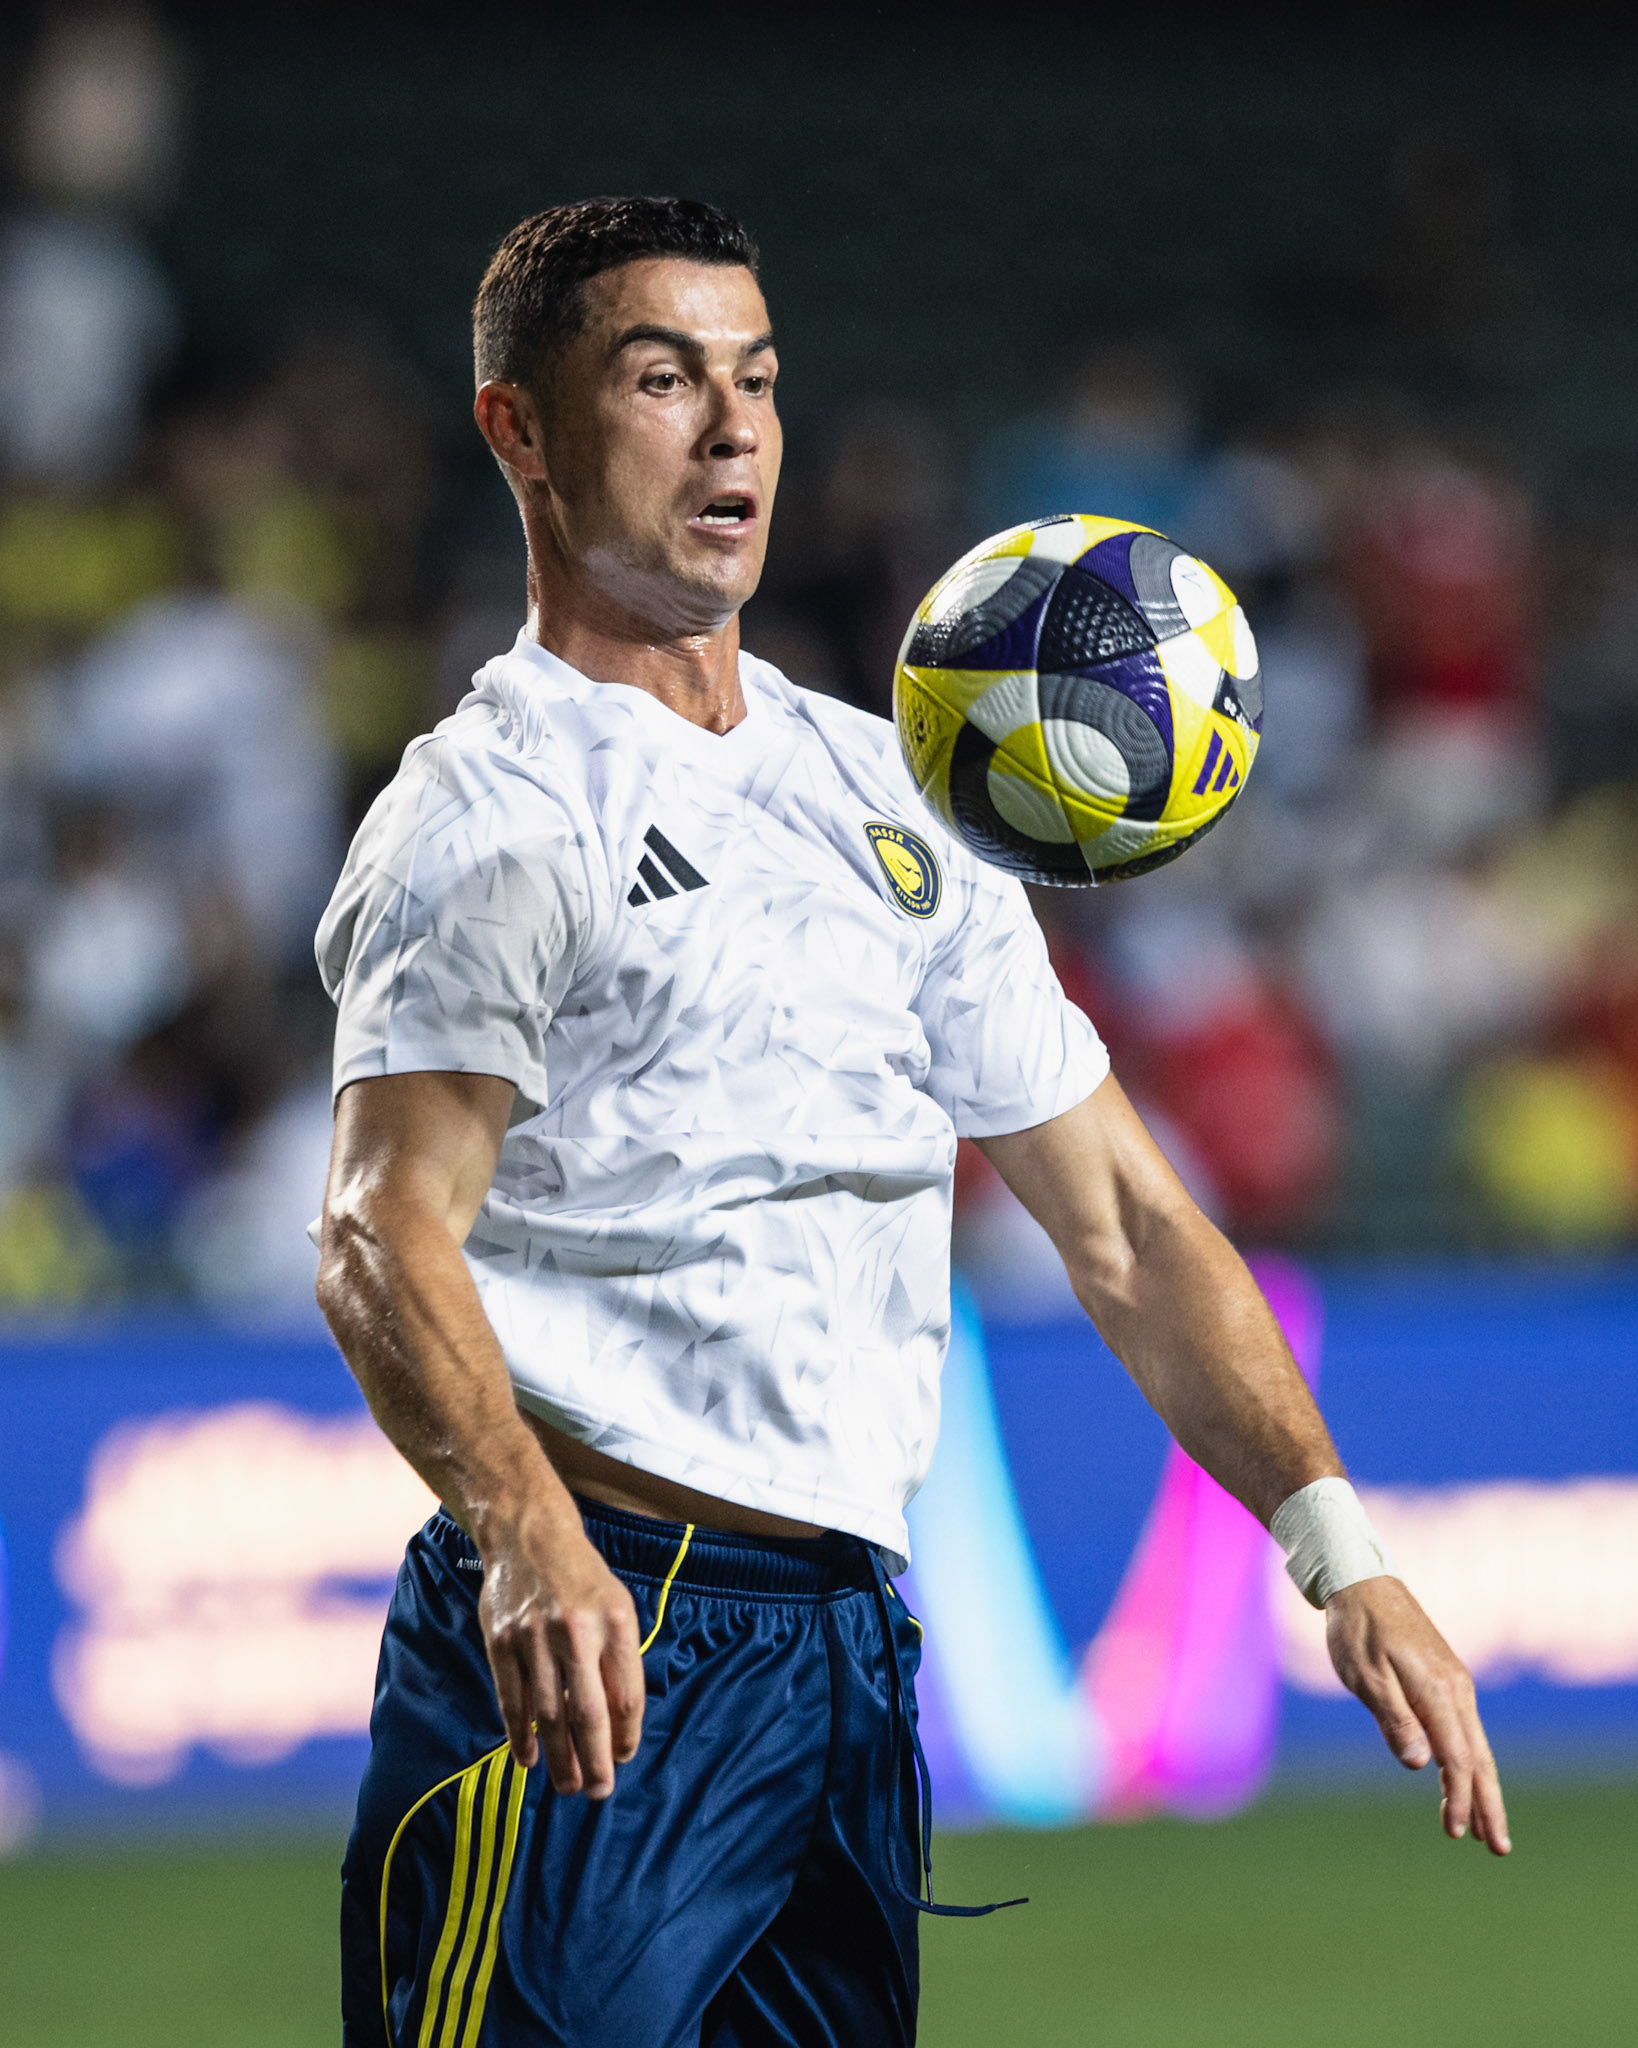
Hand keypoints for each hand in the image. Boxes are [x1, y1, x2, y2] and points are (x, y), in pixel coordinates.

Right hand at [475, 1504, 644, 1798]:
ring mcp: (535, 1637)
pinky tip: (528, 1758)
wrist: (529, 1534)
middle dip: (596, 1762)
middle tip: (598, 1792)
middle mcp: (577, 1631)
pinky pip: (513, 1700)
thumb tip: (620, 1726)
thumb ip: (620, 1659)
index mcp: (616, 1621)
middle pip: (590, 1714)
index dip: (626, 1735)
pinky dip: (520, 1734)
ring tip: (568, 1785)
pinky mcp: (501, 1641)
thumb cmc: (581, 1578)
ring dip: (559, 1758)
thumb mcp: (617, 1605)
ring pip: (550, 1715)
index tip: (624, 1759)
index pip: (627, 1695)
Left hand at [1325, 1577, 1510, 1854]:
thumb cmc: (1359, 1629)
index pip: (1457, 1758)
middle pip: (1479, 1758)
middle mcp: (1456, 1690)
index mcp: (1438, 1691)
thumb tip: (1423, 1765)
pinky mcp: (1446, 1680)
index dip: (1460, 1798)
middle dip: (1489, 1805)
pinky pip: (1464, 1730)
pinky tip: (1463, 1780)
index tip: (1457, 1834)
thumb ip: (1394, 1719)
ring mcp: (1455, 1684)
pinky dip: (1469, 1762)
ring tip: (1488, 1830)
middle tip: (1499, 1849)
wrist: (1363, 1582)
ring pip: (1475, 1746)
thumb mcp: (1367, 1675)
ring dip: (1482, 1788)